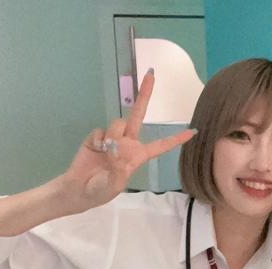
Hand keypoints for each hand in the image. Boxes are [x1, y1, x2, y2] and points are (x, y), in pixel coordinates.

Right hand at [62, 70, 196, 211]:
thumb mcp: (114, 186)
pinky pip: (101, 130)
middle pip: (139, 115)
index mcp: (138, 156)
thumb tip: (119, 150)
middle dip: (145, 94)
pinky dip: (98, 140)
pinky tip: (95, 150)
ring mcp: (113, 137)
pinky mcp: (98, 136)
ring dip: (113, 136)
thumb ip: (119, 169)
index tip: (193, 131)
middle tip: (151, 74)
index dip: (177, 139)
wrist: (78, 189)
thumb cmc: (100, 191)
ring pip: (118, 123)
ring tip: (105, 154)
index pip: (161, 146)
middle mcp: (128, 143)